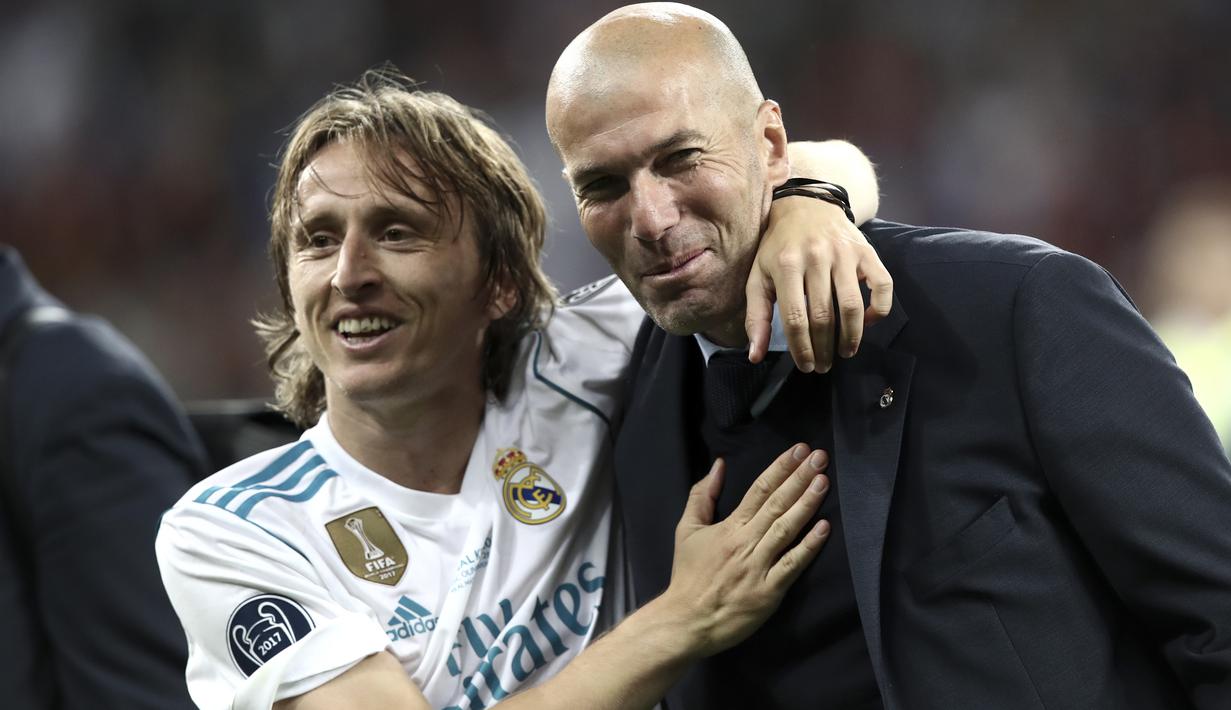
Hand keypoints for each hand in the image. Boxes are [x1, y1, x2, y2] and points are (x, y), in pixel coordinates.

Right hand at [661, 443, 830, 658]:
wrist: (686, 620)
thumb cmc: (688, 575)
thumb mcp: (687, 530)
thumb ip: (702, 495)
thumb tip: (718, 465)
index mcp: (729, 527)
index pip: (759, 490)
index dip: (780, 468)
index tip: (799, 450)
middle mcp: (746, 542)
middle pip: (777, 504)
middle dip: (800, 477)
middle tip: (819, 457)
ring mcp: (758, 567)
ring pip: (786, 529)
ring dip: (807, 503)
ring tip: (823, 481)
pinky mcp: (769, 592)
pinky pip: (792, 565)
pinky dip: (808, 546)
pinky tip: (824, 528)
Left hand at [745, 196, 892, 372]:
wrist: (807, 204)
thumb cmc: (778, 247)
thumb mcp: (759, 276)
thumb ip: (756, 316)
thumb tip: (754, 355)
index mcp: (786, 265)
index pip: (796, 318)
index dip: (802, 348)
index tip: (806, 366)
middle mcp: (816, 257)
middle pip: (824, 316)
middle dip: (824, 348)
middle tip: (824, 366)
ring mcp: (844, 253)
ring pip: (852, 305)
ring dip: (851, 337)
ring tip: (845, 352)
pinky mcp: (866, 251)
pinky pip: (883, 285)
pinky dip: (878, 310)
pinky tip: (866, 323)